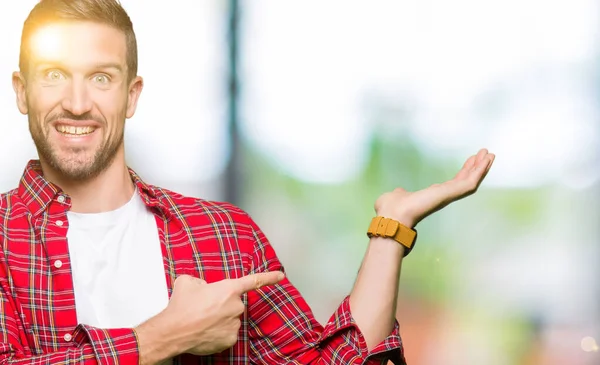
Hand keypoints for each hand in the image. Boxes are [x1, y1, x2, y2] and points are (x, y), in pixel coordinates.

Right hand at [145, 271, 283, 357]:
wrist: (174, 331)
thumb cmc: (181, 306)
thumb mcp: (188, 282)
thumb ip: (201, 281)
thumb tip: (203, 287)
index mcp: (229, 289)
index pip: (254, 281)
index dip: (269, 277)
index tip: (280, 276)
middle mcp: (236, 306)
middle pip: (234, 303)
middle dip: (222, 305)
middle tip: (204, 308)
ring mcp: (234, 324)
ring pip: (230, 319)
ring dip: (219, 319)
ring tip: (201, 320)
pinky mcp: (230, 339)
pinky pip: (227, 333)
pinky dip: (218, 333)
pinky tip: (205, 331)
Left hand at [375, 148, 494, 226]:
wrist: (393, 215)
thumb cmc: (391, 209)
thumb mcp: (398, 195)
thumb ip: (401, 193)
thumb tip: (399, 192)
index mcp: (432, 196)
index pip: (452, 183)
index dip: (463, 171)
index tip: (470, 160)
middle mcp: (443, 196)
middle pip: (464, 180)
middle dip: (475, 167)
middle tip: (485, 153)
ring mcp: (448, 196)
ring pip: (471, 181)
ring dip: (481, 167)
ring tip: (490, 154)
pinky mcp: (451, 194)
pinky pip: (471, 182)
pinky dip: (479, 171)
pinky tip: (486, 160)